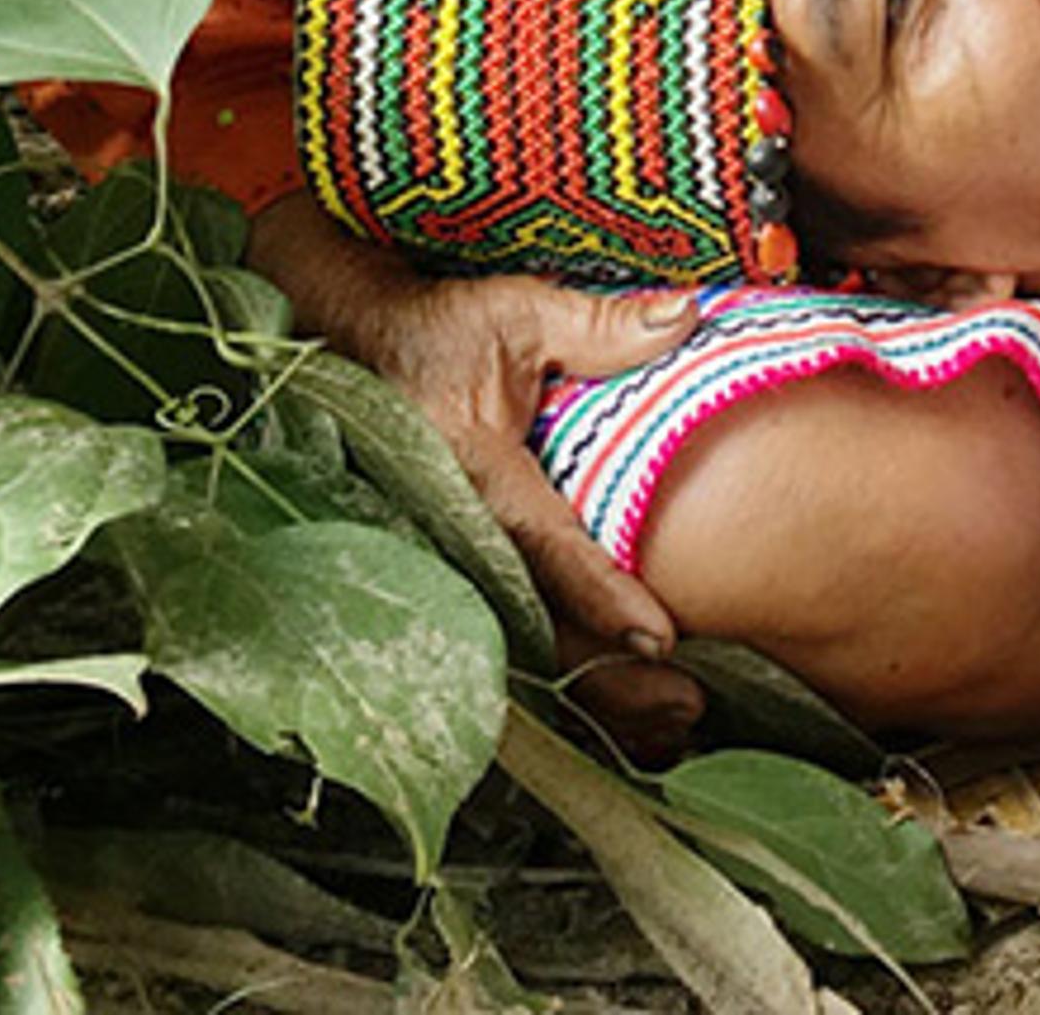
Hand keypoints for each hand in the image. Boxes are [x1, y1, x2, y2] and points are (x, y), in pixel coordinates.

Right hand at [247, 193, 707, 749]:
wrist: (353, 351)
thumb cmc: (438, 332)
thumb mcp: (515, 311)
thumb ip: (598, 326)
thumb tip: (685, 314)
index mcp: (469, 471)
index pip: (541, 544)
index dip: (599, 593)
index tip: (661, 637)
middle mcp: (450, 534)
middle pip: (531, 631)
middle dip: (608, 680)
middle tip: (686, 704)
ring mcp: (443, 567)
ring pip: (516, 658)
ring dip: (591, 699)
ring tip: (668, 727)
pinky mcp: (449, 582)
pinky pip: (504, 649)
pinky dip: (560, 690)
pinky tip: (621, 715)